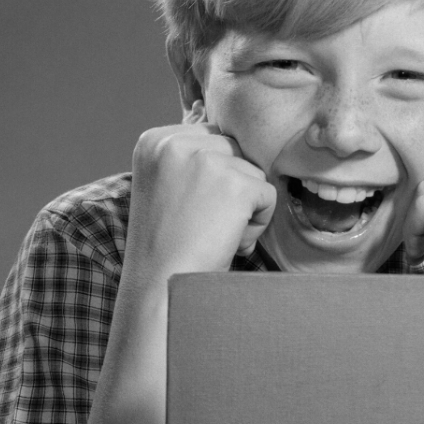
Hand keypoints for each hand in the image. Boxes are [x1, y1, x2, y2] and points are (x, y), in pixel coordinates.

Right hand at [124, 123, 276, 284]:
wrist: (162, 285)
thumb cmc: (167, 246)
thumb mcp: (165, 187)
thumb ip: (192, 162)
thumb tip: (240, 150)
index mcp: (155, 141)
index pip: (211, 138)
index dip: (216, 175)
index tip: (195, 208)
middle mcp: (177, 143)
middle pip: (235, 151)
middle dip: (233, 188)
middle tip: (207, 224)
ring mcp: (207, 161)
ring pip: (254, 173)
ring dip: (245, 208)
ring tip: (215, 235)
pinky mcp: (235, 185)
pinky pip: (269, 195)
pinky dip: (258, 223)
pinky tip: (230, 241)